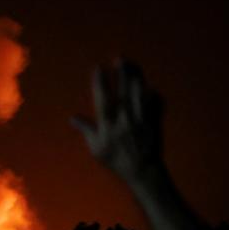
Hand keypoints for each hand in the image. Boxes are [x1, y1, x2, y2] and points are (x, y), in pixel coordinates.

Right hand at [70, 58, 164, 185]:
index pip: (103, 98)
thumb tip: (73, 118)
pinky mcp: (153, 122)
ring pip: (139, 93)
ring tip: (133, 66)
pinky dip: (154, 95)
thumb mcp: (97, 148)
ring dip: (136, 78)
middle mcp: (125, 118)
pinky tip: (151, 88)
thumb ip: (87, 130)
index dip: (101, 82)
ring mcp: (141, 119)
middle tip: (119, 58)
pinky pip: (155, 104)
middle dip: (121, 73)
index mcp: (109, 124)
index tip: (98, 68)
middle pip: (123, 90)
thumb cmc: (116, 161)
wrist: (142, 171)